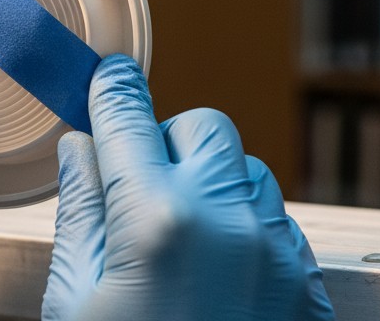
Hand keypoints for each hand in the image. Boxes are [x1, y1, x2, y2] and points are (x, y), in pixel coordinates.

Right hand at [43, 54, 334, 320]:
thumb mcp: (73, 299)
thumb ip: (80, 211)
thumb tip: (79, 149)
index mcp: (154, 222)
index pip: (128, 116)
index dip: (109, 89)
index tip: (102, 80)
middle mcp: (228, 222)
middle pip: (203, 126)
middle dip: (165, 138)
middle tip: (135, 180)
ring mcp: (278, 253)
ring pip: (246, 169)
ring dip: (207, 181)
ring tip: (174, 233)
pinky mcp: (306, 284)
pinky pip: (275, 219)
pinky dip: (241, 222)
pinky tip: (211, 268)